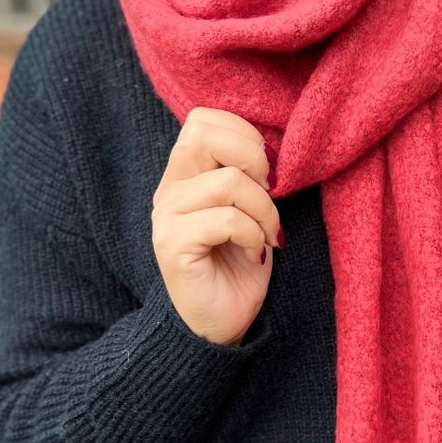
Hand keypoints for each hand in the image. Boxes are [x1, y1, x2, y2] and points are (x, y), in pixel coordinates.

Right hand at [152, 108, 282, 344]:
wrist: (219, 324)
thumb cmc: (239, 263)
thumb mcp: (251, 209)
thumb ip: (250, 175)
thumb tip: (274, 150)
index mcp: (186, 174)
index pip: (204, 119)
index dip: (245, 133)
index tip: (269, 171)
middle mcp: (170, 189)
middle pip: (203, 133)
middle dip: (253, 157)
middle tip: (270, 191)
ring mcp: (167, 217)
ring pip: (229, 181)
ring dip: (264, 209)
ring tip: (267, 234)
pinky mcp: (172, 245)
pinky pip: (227, 219)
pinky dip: (254, 235)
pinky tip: (255, 254)